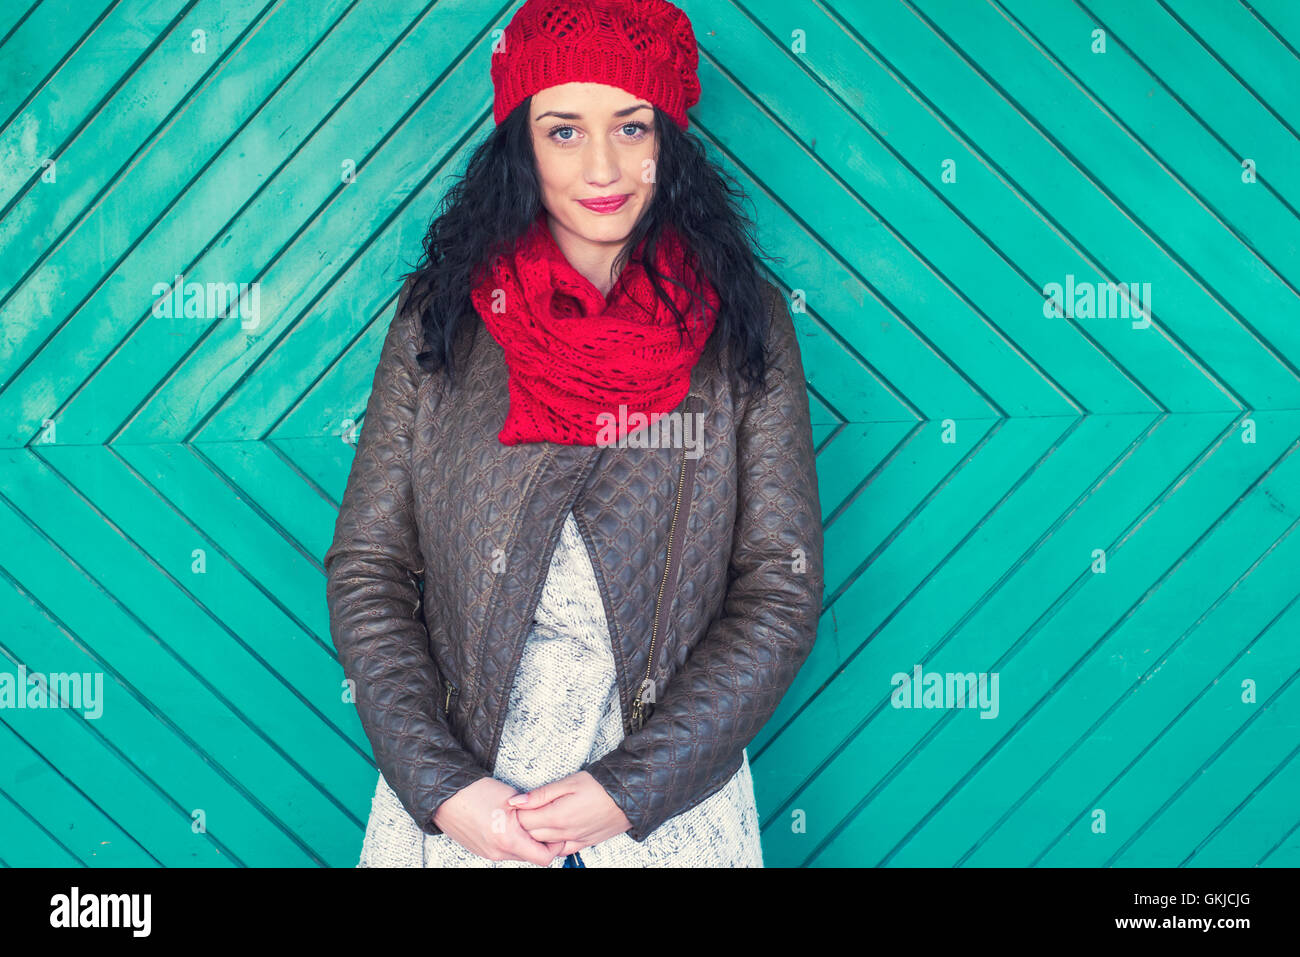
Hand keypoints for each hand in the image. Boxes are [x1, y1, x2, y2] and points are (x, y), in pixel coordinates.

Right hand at [432, 776, 563, 865]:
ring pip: (517, 854)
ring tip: (523, 823)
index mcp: (508, 840)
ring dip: (524, 843)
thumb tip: (546, 822)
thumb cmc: (476, 792)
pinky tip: (508, 826)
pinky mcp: (480, 850)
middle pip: (531, 857)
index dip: (554, 847)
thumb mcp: (512, 800)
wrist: (446, 796)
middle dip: (539, 844)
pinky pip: (503, 852)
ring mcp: (487, 853)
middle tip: (542, 825)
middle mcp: (497, 852)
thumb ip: (532, 814)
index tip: (556, 833)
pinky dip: (510, 842)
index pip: (543, 858)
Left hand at [507, 770, 632, 855]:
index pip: (523, 822)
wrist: (629, 796)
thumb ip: (541, 794)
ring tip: (537, 820)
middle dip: (523, 825)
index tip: (516, 804)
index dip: (516, 813)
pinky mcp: (585, 844)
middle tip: (523, 811)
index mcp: (557, 816)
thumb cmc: (599, 785)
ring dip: (537, 836)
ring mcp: (575, 841)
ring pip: (545, 846)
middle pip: (531, 836)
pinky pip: (562, 851)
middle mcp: (564, 833)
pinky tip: (552, 834)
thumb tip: (516, 802)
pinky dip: (553, 845)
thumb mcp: (569, 782)